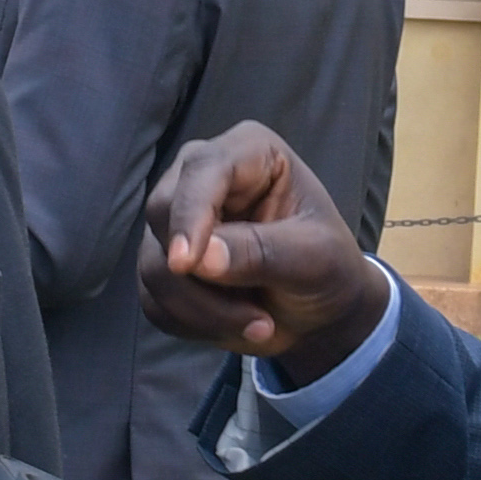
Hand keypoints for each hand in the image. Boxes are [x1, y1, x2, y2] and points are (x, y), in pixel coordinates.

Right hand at [139, 127, 391, 382]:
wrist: (318, 310)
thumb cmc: (327, 268)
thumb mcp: (316, 259)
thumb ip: (263, 252)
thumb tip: (202, 260)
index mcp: (249, 152)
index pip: (203, 170)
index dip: (190, 214)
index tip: (185, 263)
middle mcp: (201, 176)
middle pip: (162, 213)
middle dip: (202, 279)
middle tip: (259, 320)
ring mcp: (176, 219)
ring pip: (154, 264)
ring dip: (203, 311)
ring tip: (261, 327)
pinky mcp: (162, 262)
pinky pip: (152, 297)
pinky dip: (190, 323)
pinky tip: (234, 326)